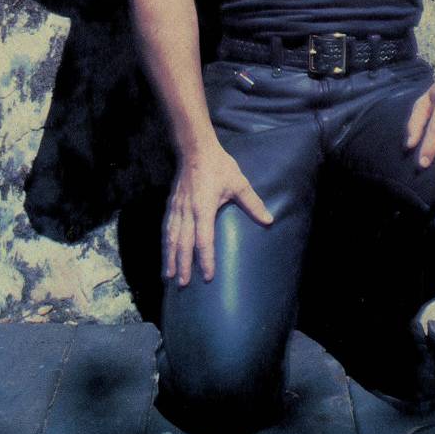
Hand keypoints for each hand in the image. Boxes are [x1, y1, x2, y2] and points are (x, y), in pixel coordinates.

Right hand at [164, 144, 272, 285]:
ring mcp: (177, 207)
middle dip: (183, 265)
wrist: (195, 148)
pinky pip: (167, 226)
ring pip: (172, 237)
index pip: (204, 239)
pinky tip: (166, 251)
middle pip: (183, 243)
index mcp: (204, 208)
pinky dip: (165, 242)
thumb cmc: (219, 166)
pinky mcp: (172, 203)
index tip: (207, 276)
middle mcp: (187, 211)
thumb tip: (269, 221)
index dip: (205, 259)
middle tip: (183, 284)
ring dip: (170, 257)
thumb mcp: (238, 183)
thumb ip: (252, 203)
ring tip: (170, 276)